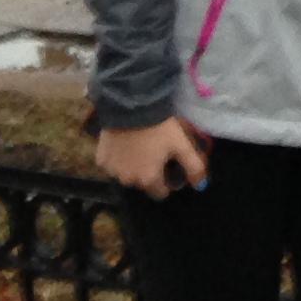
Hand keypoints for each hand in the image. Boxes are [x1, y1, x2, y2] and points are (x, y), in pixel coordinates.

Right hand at [96, 118, 211, 196]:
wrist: (132, 108)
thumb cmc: (160, 129)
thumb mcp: (182, 146)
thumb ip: (194, 167)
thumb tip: (200, 186)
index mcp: (148, 179)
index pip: (160, 193)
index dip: (168, 181)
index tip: (171, 166)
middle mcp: (128, 180)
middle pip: (143, 184)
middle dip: (150, 173)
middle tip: (157, 154)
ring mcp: (112, 171)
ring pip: (126, 175)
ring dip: (134, 167)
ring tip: (142, 148)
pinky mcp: (100, 159)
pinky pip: (113, 164)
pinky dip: (119, 158)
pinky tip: (127, 144)